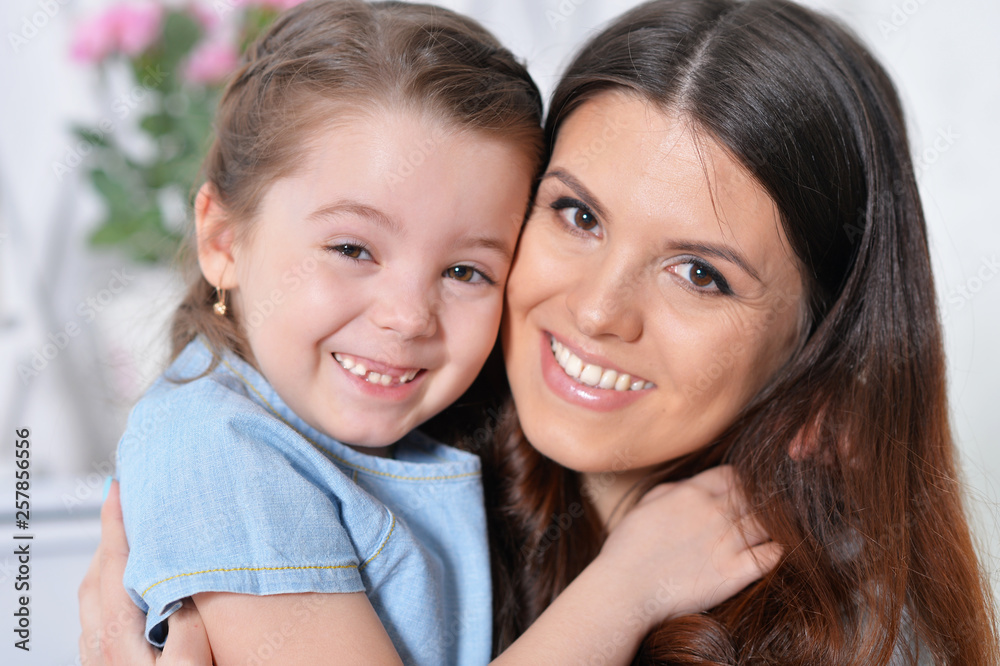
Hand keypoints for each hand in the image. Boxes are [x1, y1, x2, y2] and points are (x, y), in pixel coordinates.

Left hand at [78, 480, 212, 664]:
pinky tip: (133, 603)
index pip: (113, 563)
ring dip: (108, 569)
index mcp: (118, 636)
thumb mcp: (191, 665)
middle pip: (95, 579)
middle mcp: (102, 647)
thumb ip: (186, 622)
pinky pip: (99, 623)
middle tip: (127, 512)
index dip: (114, 522)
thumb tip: (183, 589)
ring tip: (133, 551)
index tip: (116, 488)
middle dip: (109, 540)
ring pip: (94, 602)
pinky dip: (111, 598)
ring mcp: (101, 661)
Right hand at [594, 465, 780, 630]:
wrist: (624, 590)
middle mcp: (713, 512)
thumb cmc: (627, 549)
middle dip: (765, 504)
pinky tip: (771, 554)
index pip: (735, 475)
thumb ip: (673, 490)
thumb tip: (693, 486)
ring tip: (771, 535)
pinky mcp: (733, 573)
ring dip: (775, 527)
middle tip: (768, 516)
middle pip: (758, 496)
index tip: (744, 498)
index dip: (743, 485)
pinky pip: (772, 555)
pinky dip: (778, 552)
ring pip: (770, 523)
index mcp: (691, 492)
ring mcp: (725, 542)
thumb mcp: (644, 506)